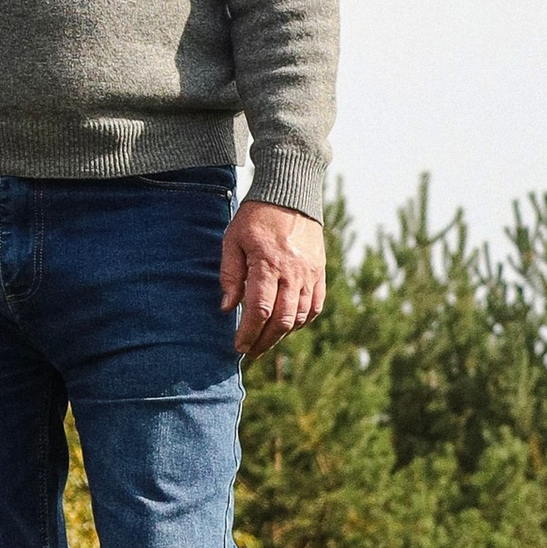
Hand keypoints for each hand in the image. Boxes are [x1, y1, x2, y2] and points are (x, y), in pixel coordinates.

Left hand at [220, 199, 326, 360]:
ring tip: (265, 341)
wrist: (291, 195)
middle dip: (264, 341)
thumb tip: (226, 308)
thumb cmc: (256, 217)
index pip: (260, 309)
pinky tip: (288, 327)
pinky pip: (315, 306)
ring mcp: (310, 273)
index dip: (249, 332)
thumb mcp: (233, 240)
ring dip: (282, 334)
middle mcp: (293, 272)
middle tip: (250, 351)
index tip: (238, 346)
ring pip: (299, 316)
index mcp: (268, 263)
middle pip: (281, 320)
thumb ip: (230, 275)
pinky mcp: (320, 272)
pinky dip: (302, 321)